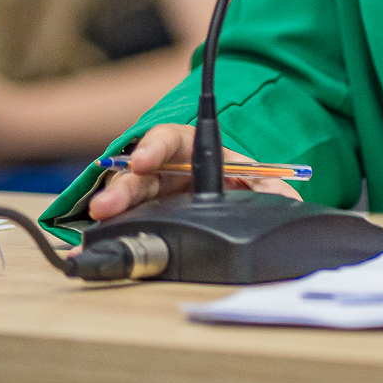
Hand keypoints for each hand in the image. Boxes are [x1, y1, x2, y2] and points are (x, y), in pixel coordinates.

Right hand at [86, 123, 299, 219]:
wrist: (233, 195)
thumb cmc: (237, 179)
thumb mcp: (257, 179)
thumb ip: (273, 188)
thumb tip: (290, 200)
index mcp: (190, 149)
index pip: (168, 140)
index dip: (154, 148)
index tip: (143, 160)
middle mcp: (164, 169)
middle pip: (137, 173)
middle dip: (121, 188)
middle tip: (106, 206)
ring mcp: (150, 194)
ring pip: (125, 197)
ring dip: (110, 211)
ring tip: (96, 226)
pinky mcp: (143, 218)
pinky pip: (124, 222)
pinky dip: (109, 232)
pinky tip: (92, 243)